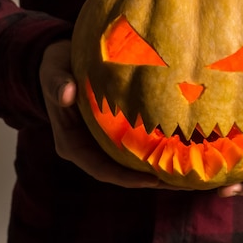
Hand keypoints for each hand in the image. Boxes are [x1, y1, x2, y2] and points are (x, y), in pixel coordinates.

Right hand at [39, 40, 175, 188]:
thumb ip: (58, 82)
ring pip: (131, 164)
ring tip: (188, 174)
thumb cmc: (57, 66)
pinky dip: (155, 150)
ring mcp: (101, 143)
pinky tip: (180, 150)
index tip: (152, 180)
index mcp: (71, 143)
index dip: (126, 178)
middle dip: (150, 180)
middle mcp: (87, 149)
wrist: (61, 60)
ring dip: (158, 169)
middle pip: (121, 173)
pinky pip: (136, 147)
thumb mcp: (53, 71)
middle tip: (182, 182)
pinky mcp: (114, 132)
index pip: (100, 169)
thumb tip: (67, 93)